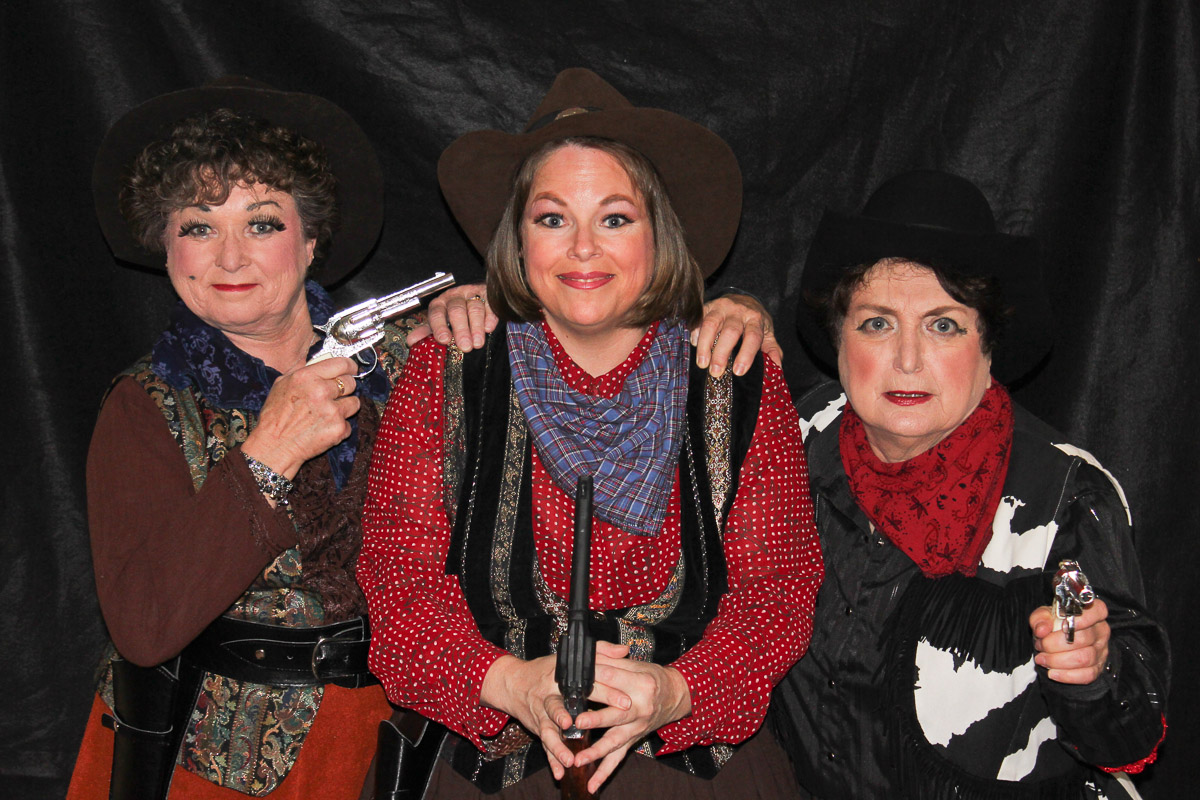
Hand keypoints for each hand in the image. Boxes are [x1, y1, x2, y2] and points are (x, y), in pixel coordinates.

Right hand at [242, 356, 359, 479]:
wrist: (274, 447)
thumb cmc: (275, 417)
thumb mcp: (281, 384)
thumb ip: (302, 371)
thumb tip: (320, 361)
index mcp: (307, 377)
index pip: (341, 363)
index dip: (349, 366)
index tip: (351, 369)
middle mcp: (321, 391)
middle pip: (351, 383)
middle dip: (345, 389)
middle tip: (334, 396)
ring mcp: (332, 411)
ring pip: (354, 403)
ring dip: (345, 408)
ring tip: (327, 414)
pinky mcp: (339, 428)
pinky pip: (349, 424)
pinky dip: (339, 427)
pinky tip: (324, 429)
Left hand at [406, 283, 497, 351]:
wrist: (472, 296)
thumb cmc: (452, 314)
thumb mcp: (439, 322)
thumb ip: (428, 331)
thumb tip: (410, 341)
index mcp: (439, 304)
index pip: (437, 313)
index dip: (440, 326)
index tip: (444, 340)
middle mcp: (454, 297)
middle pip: (457, 311)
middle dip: (461, 329)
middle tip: (465, 347)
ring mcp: (471, 294)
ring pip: (474, 308)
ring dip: (476, 327)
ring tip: (477, 343)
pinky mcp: (487, 295)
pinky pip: (489, 304)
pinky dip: (490, 317)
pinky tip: (488, 328)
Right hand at [479, 653, 631, 781]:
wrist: (514, 683)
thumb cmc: (546, 669)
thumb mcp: (571, 657)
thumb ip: (600, 651)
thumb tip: (624, 650)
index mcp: (561, 677)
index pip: (587, 683)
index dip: (606, 691)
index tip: (625, 701)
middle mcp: (548, 696)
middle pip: (562, 706)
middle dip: (578, 717)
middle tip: (589, 724)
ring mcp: (541, 714)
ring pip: (548, 731)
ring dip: (558, 746)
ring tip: (570, 758)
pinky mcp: (538, 728)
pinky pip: (544, 746)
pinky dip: (551, 760)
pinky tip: (560, 773)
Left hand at [569, 641, 691, 792]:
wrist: (675, 695)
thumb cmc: (651, 677)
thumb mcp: (637, 665)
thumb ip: (613, 660)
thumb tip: (589, 658)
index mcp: (642, 684)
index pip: (614, 680)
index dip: (595, 678)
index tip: (575, 678)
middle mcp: (641, 708)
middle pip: (616, 714)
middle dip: (596, 719)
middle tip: (577, 723)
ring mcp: (638, 727)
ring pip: (615, 741)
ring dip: (596, 753)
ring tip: (578, 761)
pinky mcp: (634, 740)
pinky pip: (618, 758)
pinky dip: (605, 772)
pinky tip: (592, 785)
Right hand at [690, 294, 781, 377]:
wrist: (743, 298)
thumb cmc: (754, 321)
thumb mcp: (767, 333)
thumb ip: (772, 349)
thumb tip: (776, 367)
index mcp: (756, 319)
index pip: (752, 337)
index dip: (746, 354)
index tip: (739, 371)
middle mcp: (739, 311)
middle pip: (730, 332)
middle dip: (721, 353)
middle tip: (716, 372)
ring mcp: (722, 307)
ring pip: (711, 324)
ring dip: (705, 345)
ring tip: (702, 363)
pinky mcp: (708, 305)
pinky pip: (699, 318)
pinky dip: (695, 331)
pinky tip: (694, 344)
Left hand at [1030, 599, 1110, 683]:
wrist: (1057, 642)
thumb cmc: (1054, 625)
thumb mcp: (1045, 615)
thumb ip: (1041, 618)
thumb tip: (1042, 630)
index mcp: (1092, 613)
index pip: (1098, 611)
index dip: (1084, 618)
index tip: (1065, 624)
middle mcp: (1100, 631)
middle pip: (1083, 639)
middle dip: (1055, 644)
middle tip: (1041, 645)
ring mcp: (1101, 651)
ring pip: (1083, 659)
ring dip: (1057, 661)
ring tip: (1042, 659)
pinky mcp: (1097, 668)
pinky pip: (1086, 675)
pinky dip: (1066, 675)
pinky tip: (1052, 673)